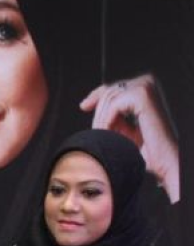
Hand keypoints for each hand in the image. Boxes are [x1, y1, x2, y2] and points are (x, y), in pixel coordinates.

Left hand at [80, 74, 179, 202]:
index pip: (113, 86)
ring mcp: (145, 86)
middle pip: (108, 92)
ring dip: (102, 121)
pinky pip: (113, 105)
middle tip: (96, 132)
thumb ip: (110, 113)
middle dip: (99, 114)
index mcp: (143, 88)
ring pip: (108, 99)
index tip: (83, 106)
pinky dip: (108, 121)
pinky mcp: (142, 95)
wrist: (164, 160)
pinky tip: (111, 134)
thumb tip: (86, 104)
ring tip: (107, 137)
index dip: (96, 95)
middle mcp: (146, 83)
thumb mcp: (122, 126)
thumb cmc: (146, 148)